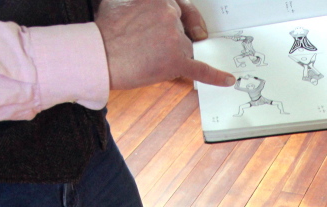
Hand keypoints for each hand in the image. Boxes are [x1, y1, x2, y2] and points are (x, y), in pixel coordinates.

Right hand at [95, 0, 235, 89]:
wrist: (99, 55)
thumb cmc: (106, 30)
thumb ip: (141, 2)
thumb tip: (144, 8)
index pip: (180, 7)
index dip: (183, 17)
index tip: (188, 25)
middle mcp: (170, 14)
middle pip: (183, 29)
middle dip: (170, 39)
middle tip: (154, 46)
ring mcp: (174, 38)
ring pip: (185, 47)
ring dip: (172, 55)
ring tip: (148, 58)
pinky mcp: (176, 61)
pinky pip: (200, 69)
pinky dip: (215, 76)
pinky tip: (227, 79)